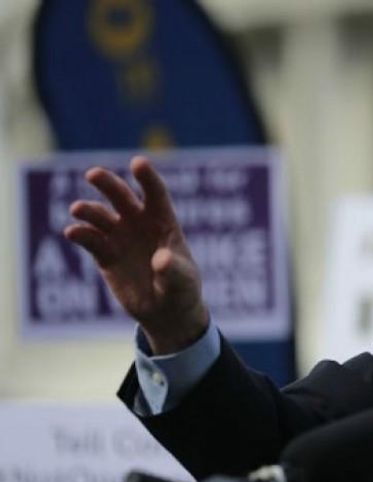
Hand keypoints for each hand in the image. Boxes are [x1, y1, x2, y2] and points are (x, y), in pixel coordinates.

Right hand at [64, 156, 207, 354]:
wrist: (165, 311)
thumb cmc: (181, 289)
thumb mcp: (183, 282)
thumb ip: (173, 269)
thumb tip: (160, 260)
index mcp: (164, 221)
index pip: (156, 194)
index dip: (148, 177)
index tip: (138, 162)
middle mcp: (139, 223)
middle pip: (121, 196)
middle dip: (108, 184)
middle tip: (93, 175)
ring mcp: (120, 237)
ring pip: (100, 216)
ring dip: (88, 211)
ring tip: (78, 210)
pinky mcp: (105, 255)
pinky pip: (90, 240)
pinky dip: (80, 234)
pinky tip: (73, 232)